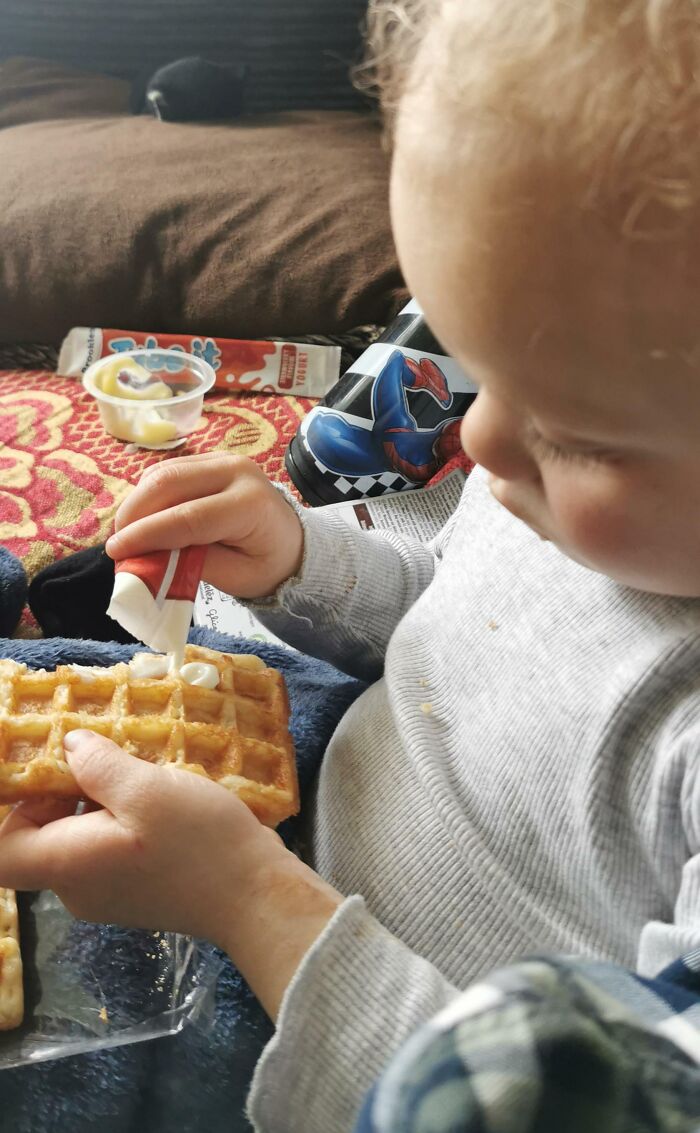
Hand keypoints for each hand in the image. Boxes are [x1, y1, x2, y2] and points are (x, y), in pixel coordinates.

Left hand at [0, 732, 340, 1017]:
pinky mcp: (135, 890)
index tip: (36, 770)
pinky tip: (153, 792)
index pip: (0, 852)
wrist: (255, 896)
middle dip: (58, 791)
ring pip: (76, 839)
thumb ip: (99, 765)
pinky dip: (118, 816)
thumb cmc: (200, 844)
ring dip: (94, 799)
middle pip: (37, 839)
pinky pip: (107, 848)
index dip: (6, 809)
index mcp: (68, 865)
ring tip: (131, 765)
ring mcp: (107, 893)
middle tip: (94, 752)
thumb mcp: (148, 790)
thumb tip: (69, 746)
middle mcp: (77, 887)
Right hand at [105, 454, 303, 599]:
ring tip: (127, 534)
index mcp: (250, 505)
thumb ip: (192, 564)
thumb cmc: (265, 564)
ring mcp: (223, 460)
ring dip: (137, 502)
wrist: (290, 541)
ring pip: (164, 472)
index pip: (189, 517)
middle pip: (170, 483)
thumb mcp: (235, 577)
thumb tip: (146, 558)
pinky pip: (168, 470)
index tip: (116, 551)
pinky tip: (143, 518)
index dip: (147, 534)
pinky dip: (148, 494)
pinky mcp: (210, 459)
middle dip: (134, 513)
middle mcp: (237, 472)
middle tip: (117, 544)